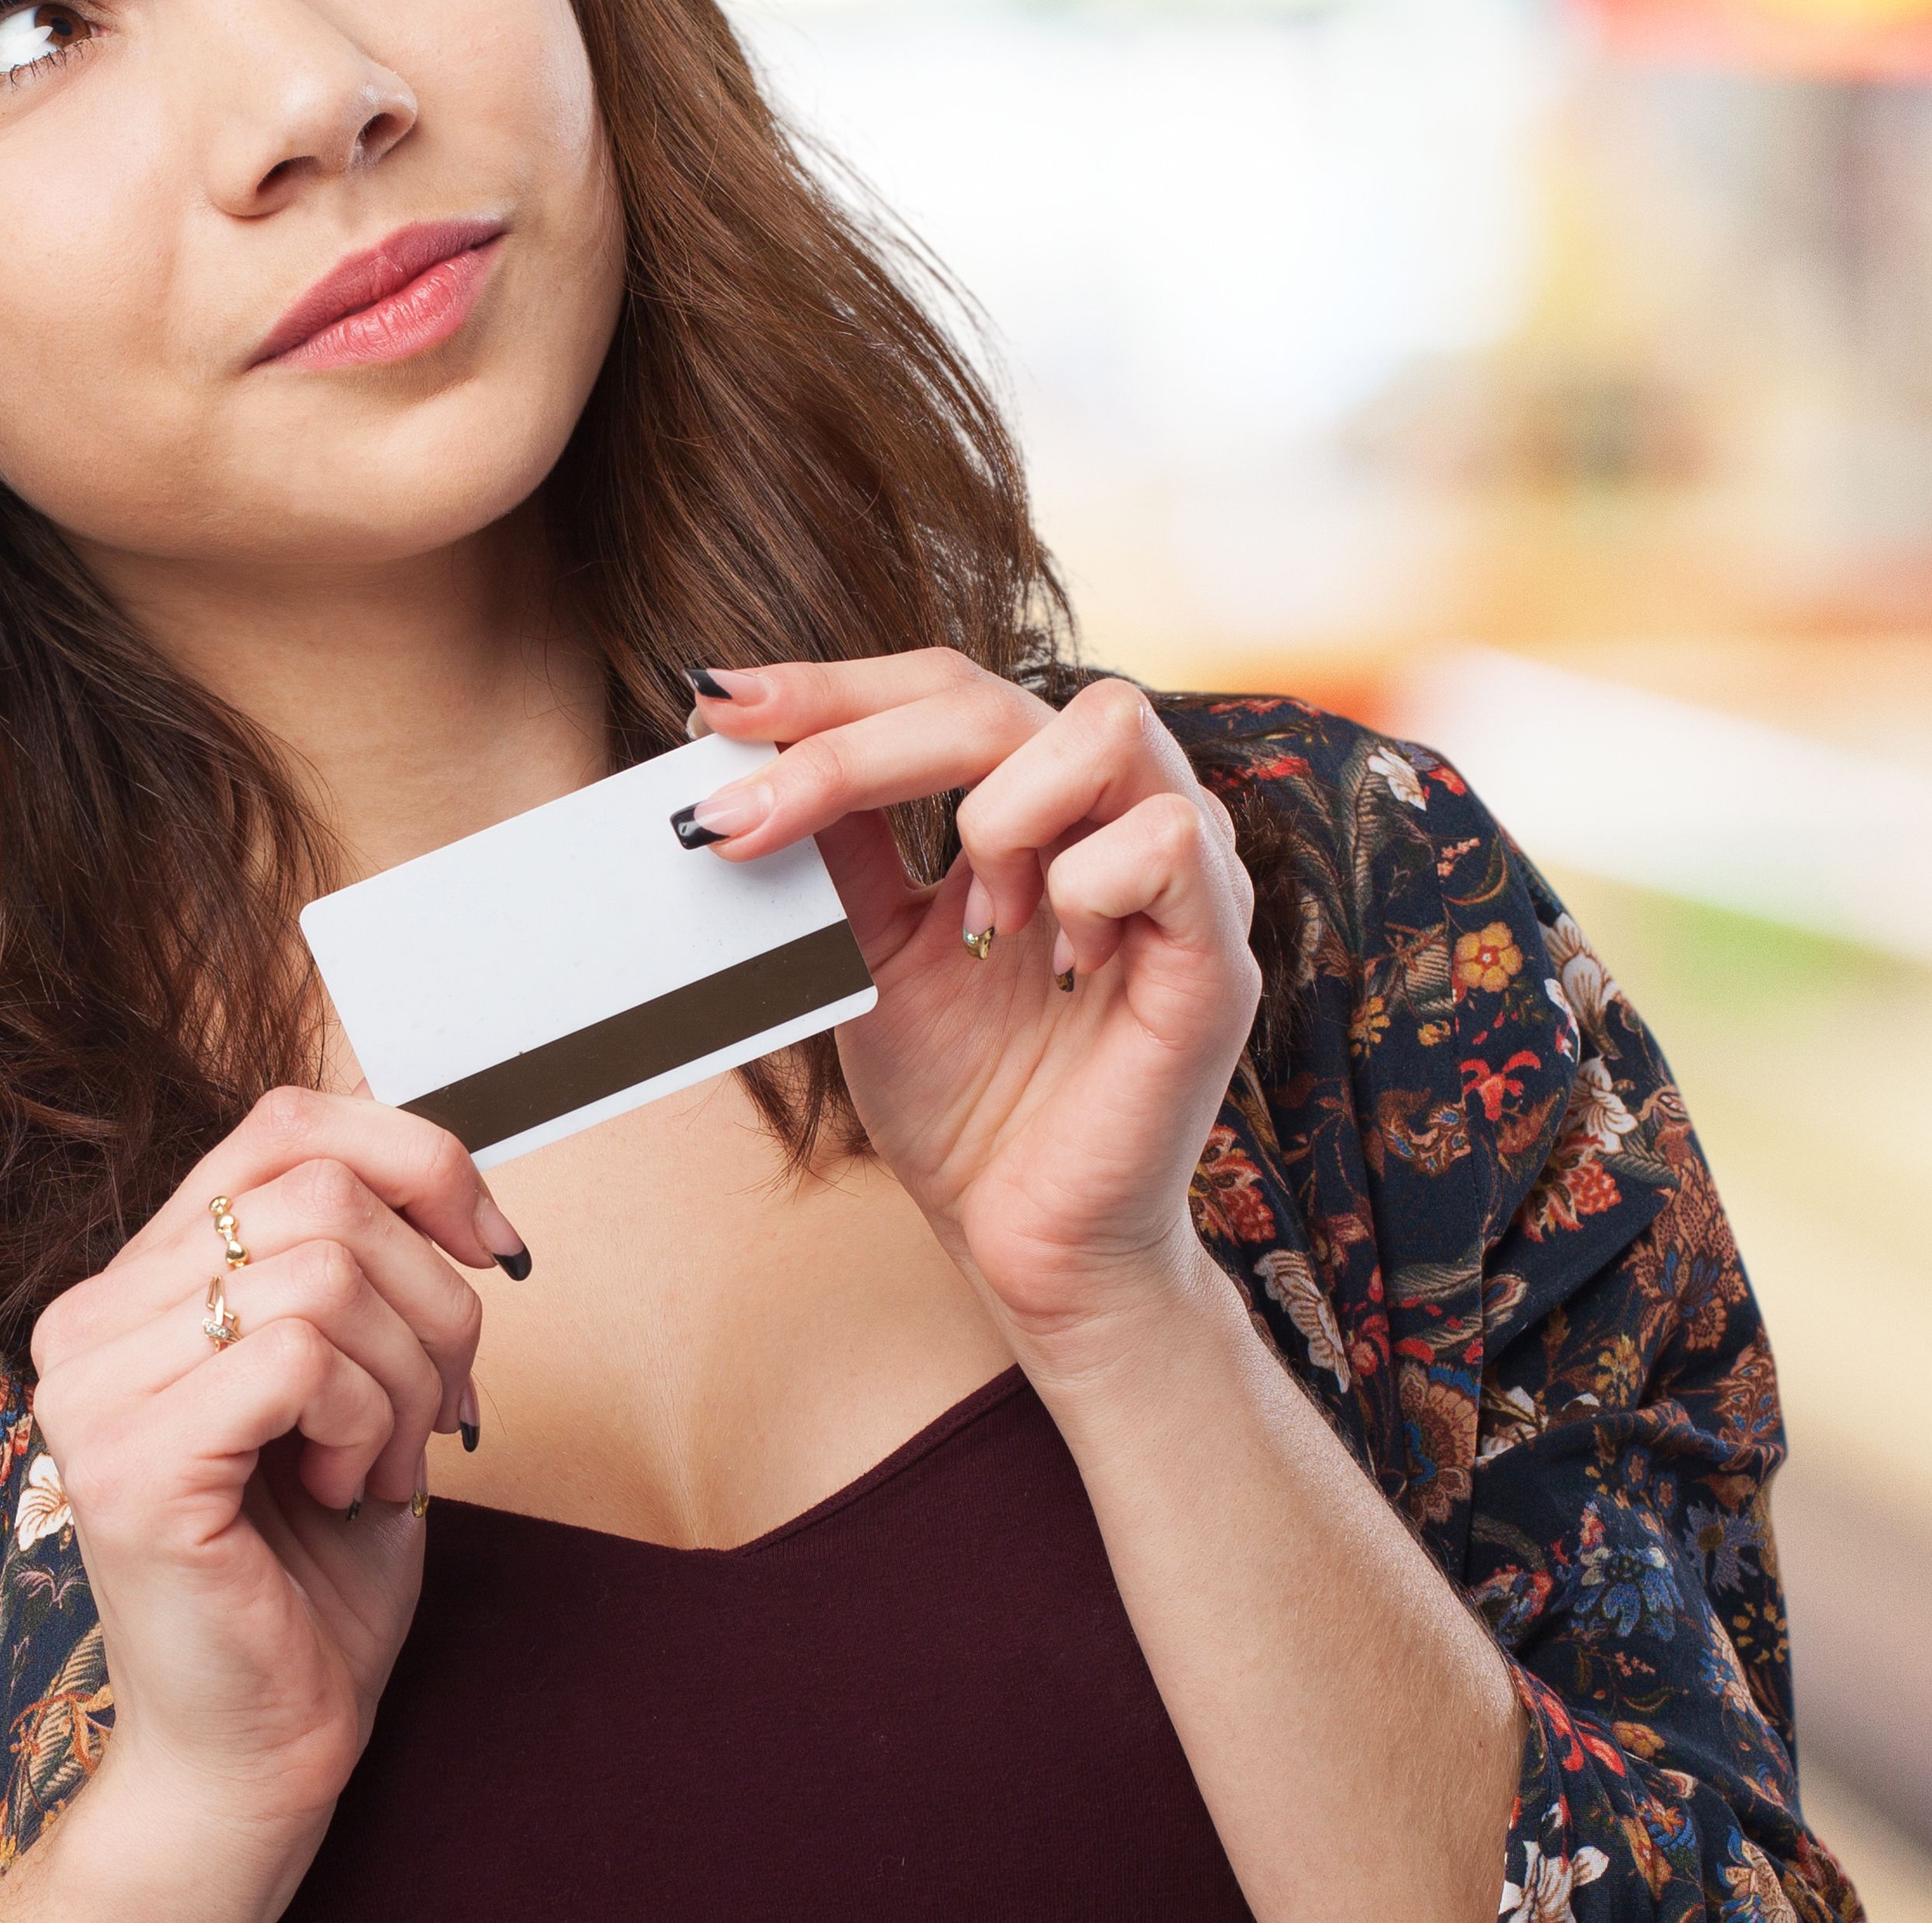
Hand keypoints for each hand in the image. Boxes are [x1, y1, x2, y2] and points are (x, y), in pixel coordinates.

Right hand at [19, 1089, 519, 1906]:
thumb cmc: (310, 1567)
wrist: (267, 1741)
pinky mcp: (131, 1464)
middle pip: (324, 1194)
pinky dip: (367, 1422)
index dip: (417, 1159)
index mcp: (132, 1282)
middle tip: (438, 1409)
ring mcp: (94, 1392)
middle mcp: (86, 1321)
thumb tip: (446, 1171)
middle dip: (433, 1302)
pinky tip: (346, 1488)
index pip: (284, 1125)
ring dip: (406, 1379)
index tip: (492, 1247)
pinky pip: (302, 1356)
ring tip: (382, 1462)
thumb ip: (359, 1258)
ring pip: (326, 1272)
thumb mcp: (354, 1373)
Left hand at [686, 656, 1258, 1357]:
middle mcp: (1122, 816)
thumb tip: (747, 748)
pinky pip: (1168, 840)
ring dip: (1000, 812)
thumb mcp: (873, 946)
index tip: (713, 709)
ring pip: (1106, 727)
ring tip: (975, 916)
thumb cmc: (965, 1099)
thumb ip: (841, 845)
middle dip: (858, 741)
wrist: (1023, 1244)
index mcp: (1047, 805)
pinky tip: (1059, 959)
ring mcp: (1185, 876)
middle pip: (999, 697)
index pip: (945, 690)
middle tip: (754, 813)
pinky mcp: (1218, 954)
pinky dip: (1085, 884)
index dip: (832, 687)